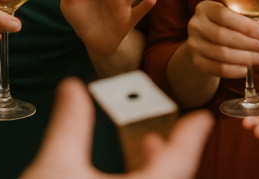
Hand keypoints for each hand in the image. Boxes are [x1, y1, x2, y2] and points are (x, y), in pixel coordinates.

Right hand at [20, 78, 213, 178]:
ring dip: (156, 172)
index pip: (179, 161)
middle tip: (163, 133)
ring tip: (144, 151)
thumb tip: (73, 89)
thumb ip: (70, 125)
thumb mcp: (56, 167)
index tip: (202, 119)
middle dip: (169, 153)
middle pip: (172, 178)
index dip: (192, 136)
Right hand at [186, 0, 258, 79]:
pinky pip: (218, 68)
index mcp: (205, 8)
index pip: (224, 15)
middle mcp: (196, 24)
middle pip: (222, 35)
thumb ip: (254, 18)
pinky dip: (235, 70)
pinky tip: (246, 68)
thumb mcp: (239, 17)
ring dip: (245, 57)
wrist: (207, 45)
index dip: (245, 26)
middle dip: (248, 43)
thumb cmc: (228, 27)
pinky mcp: (197, 62)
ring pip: (221, 53)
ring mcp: (194, 44)